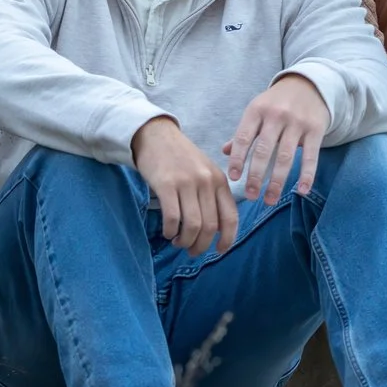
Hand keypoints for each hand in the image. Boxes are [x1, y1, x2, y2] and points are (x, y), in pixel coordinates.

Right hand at [134, 115, 238, 254]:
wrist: (156, 135)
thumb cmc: (181, 158)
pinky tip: (167, 232)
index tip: (219, 251)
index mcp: (220, 180)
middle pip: (211, 226)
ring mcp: (187, 182)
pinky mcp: (166, 184)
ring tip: (178, 242)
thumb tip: (218, 229)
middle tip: (192, 251)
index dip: (227, 239)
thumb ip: (214, 195)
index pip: (231, 217)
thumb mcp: (206, 171)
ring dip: (185, 241)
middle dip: (201, 245)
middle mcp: (207, 182)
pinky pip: (172, 217)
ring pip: (193, 225)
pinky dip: (170, 231)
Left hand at [223, 74, 329, 205]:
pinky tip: (302, 191)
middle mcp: (276, 116)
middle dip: (255, 176)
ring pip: (285, 157)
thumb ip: (244, 132)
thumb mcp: (257, 110)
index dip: (237, 159)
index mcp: (256, 110)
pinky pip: (310, 156)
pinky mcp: (315, 130)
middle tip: (250, 196)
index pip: (244, 138)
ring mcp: (297, 123)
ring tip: (269, 200)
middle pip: (263, 151)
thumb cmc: (277, 102)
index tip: (233, 179)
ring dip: (276, 182)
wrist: (309, 84)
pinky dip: (307, 175)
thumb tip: (224, 152)